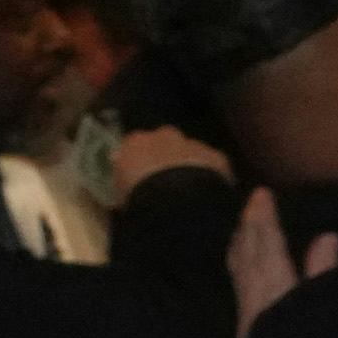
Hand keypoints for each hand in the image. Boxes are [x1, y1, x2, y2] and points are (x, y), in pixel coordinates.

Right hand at [111, 123, 233, 196]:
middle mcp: (164, 136)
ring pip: (193, 151)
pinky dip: (213, 175)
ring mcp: (192, 143)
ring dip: (192, 165)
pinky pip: (214, 165)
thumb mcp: (122, 191)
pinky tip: (210, 193)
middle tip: (170, 179)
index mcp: (136, 142)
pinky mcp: (216, 156)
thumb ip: (123, 179)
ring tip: (191, 190)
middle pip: (166, 141)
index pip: (136, 145)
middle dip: (168, 156)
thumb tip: (124, 177)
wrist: (176, 201)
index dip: (141, 160)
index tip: (144, 174)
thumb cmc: (140, 197)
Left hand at [222, 187, 337, 336]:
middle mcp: (255, 292)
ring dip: (241, 241)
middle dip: (249, 224)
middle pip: (247, 251)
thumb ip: (324, 273)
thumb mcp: (322, 307)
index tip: (262, 192)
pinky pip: (238, 279)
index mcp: (275, 285)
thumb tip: (327, 236)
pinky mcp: (244, 324)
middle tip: (252, 201)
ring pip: (238, 265)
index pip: (267, 243)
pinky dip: (239, 261)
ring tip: (244, 226)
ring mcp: (246, 309)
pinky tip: (241, 264)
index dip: (265, 217)